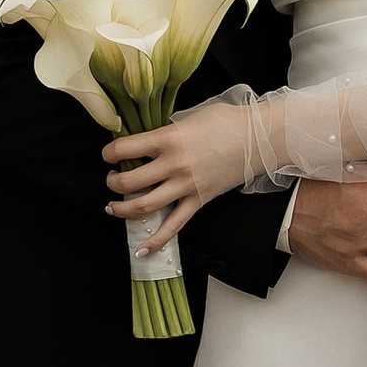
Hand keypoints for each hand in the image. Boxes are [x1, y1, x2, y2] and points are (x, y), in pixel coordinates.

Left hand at [104, 99, 253, 245]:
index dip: (109, 153)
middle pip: (129, 182)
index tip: (108, 154)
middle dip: (112, 183)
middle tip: (112, 179)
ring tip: (114, 207)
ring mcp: (186, 186)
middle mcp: (173, 165)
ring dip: (123, 209)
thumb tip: (145, 141)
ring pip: (144, 206)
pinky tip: (141, 249)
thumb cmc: (225, 121)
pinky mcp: (198, 201)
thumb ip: (164, 131)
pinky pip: (174, 226)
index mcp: (168, 139)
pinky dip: (156, 241)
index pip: (124, 149)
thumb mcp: (188, 117)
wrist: (258, 138)